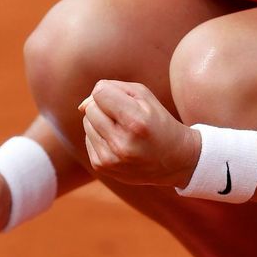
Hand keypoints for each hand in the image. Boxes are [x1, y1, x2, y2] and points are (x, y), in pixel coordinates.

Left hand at [79, 80, 199, 187]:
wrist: (175, 161)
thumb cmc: (157, 121)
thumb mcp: (144, 97)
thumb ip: (111, 89)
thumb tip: (81, 106)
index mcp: (136, 122)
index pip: (100, 93)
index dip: (109, 91)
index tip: (124, 99)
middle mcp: (122, 143)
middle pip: (90, 108)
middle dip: (104, 106)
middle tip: (125, 115)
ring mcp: (110, 158)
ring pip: (86, 122)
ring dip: (101, 121)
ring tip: (123, 129)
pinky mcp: (102, 167)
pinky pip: (88, 138)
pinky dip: (100, 136)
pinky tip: (119, 142)